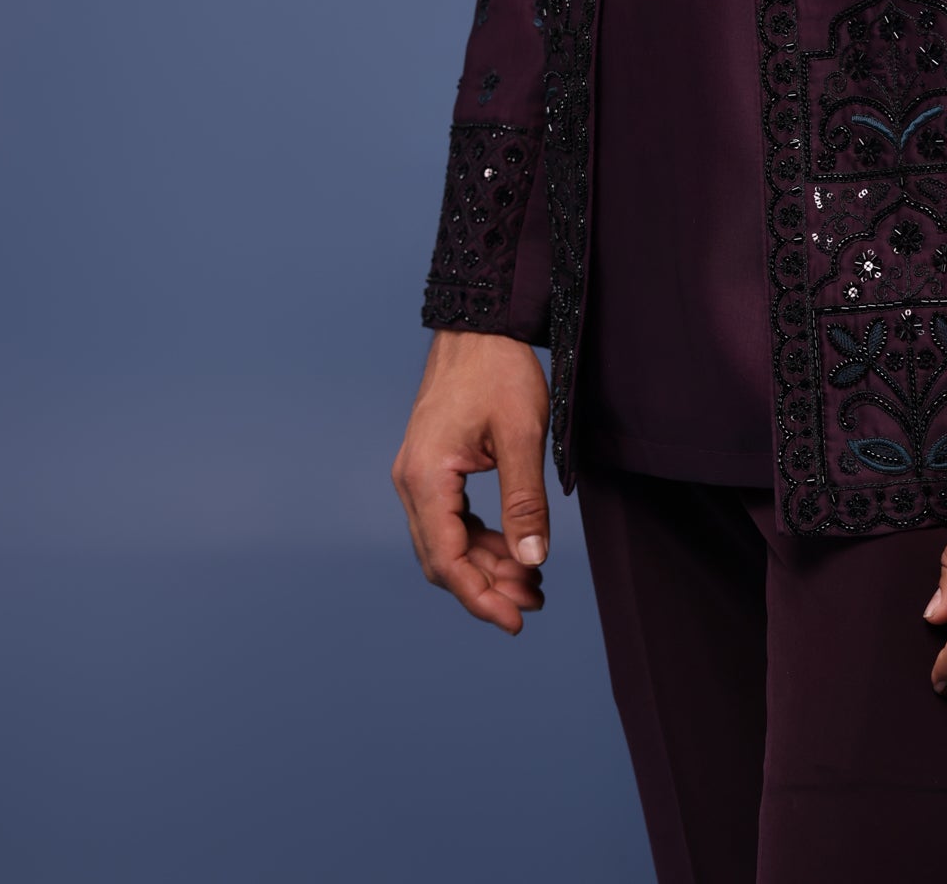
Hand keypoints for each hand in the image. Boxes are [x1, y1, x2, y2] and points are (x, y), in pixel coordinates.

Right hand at [392, 329, 551, 634]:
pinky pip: (450, 519)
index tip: (516, 621)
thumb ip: (525, 502)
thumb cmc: (499, 370)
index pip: (447, 560)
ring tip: (532, 579)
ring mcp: (418, 474)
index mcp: (426, 477)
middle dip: (488, 586)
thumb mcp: (521, 435)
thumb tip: (532, 561)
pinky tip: (514, 548)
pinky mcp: (432, 467)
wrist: (478, 325)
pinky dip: (481, 540)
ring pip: (446, 542)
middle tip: (535, 601)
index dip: (480, 598)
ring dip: (486, 565)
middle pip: (443, 558)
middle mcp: (411, 481)